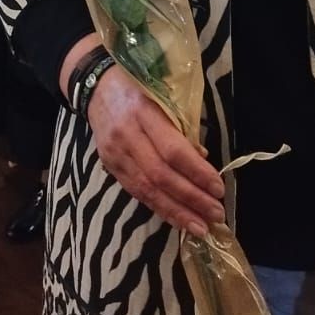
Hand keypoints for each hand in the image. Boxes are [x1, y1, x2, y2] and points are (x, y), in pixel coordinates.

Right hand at [87, 66, 225, 237]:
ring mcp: (115, 154)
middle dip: (191, 198)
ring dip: (177, 212)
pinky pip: (137, 193)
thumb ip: (181, 128)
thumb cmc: (138, 87)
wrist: (96, 87)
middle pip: (161, 175)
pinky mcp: (110, 168)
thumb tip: (202, 160)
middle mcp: (127, 136)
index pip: (173, 150)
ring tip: (201, 228)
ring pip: (147, 190)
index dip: (197, 173)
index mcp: (143, 112)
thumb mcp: (162, 96)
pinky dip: (159, 209)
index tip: (219, 188)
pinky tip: (178, 220)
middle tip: (216, 214)